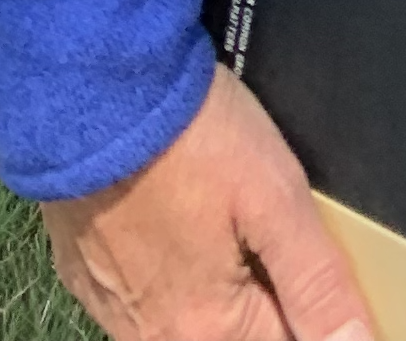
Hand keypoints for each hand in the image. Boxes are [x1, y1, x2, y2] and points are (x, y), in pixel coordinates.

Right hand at [45, 67, 371, 340]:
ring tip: (225, 210)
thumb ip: (317, 282)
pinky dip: (176, 266)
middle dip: (266, 290)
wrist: (90, 90)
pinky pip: (147, 292)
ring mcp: (115, 309)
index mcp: (205, 332)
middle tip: (269, 222)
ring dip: (221, 279)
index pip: (288, 340)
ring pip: (192, 315)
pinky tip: (184, 213)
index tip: (307, 255)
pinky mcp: (88, 275)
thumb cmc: (187, 139)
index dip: (313, 303)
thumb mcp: (275, 199)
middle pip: (236, 331)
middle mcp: (155, 336)